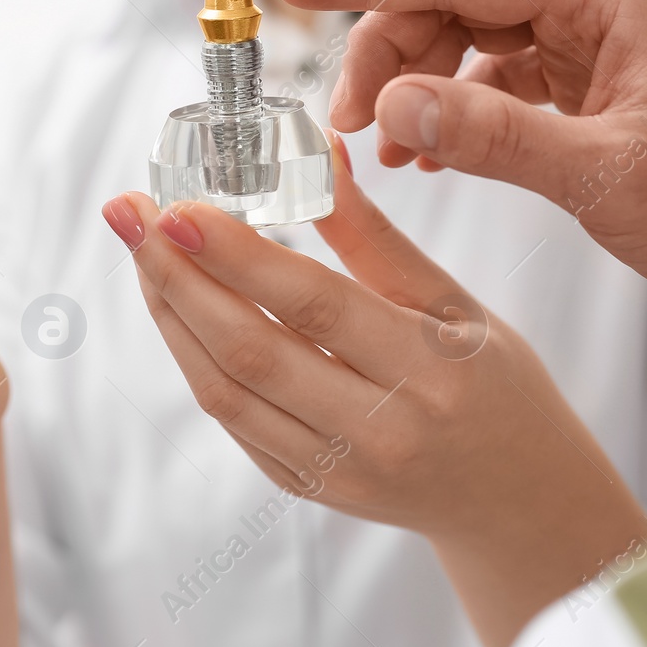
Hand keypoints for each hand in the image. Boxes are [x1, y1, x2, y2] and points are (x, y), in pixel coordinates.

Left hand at [103, 136, 646, 646]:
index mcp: (428, 369)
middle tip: (130, 214)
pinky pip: (234, 422)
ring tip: (144, 253)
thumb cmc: (491, 382)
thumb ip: (374, 234)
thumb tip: (319, 148)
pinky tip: (179, 307)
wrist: (516, 498)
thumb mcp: (453, 300)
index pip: (314, 305)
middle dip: (176, 277)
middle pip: (250, 350)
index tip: (176, 206)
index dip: (237, 256)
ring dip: (171, 316)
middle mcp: (380, 430)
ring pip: (225, 391)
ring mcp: (338, 472)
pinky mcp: (307, 490)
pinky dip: (194, 359)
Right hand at [275, 0, 646, 306]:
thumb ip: (491, 138)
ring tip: (379, 150)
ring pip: (470, 42)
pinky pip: (499, 81)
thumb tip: (387, 111)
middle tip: (344, 125)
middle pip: (456, 3)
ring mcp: (594, 41)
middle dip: (390, 57)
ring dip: (417, 89)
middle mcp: (597, 2)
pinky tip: (425, 158)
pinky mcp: (591, 83)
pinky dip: (455, 114)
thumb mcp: (602, 174)